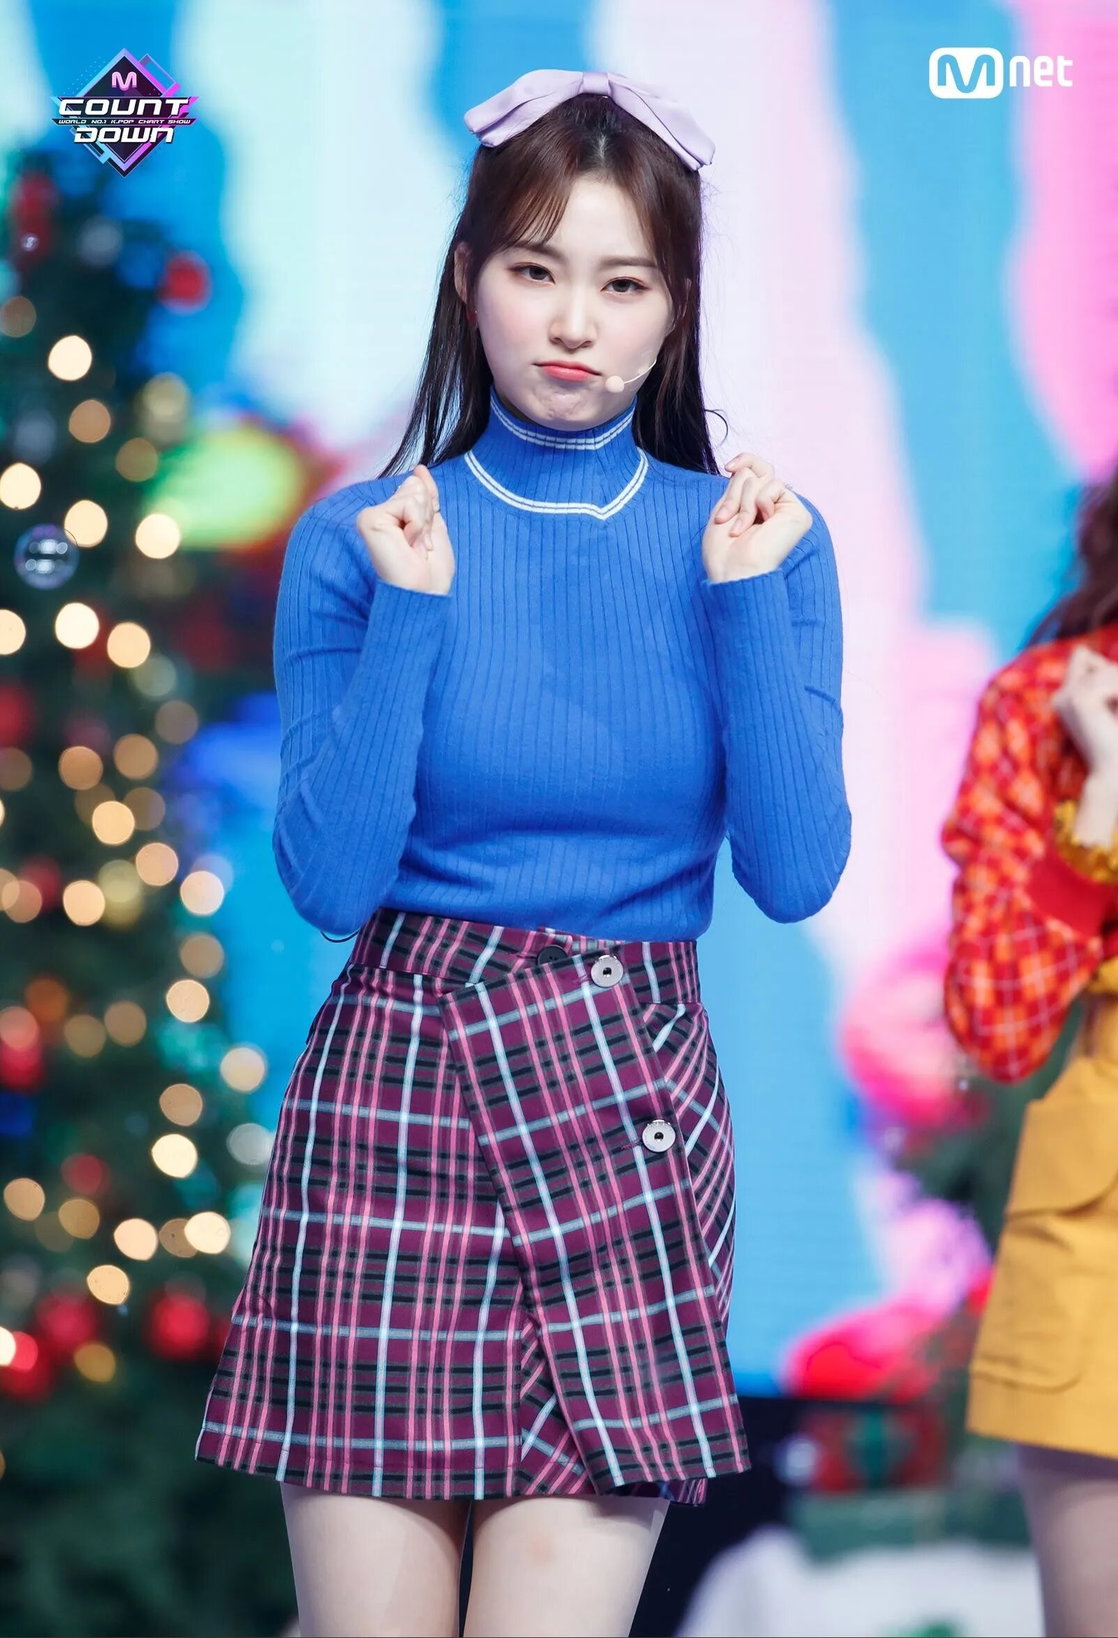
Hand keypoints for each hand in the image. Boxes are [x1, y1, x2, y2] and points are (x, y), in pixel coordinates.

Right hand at [355, 464, 454, 594]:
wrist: (424, 593)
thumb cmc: (430, 571)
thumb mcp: (434, 525)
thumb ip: (426, 496)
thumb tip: (419, 469)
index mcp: (392, 516)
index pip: (417, 488)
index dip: (431, 512)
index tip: (423, 543)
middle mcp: (378, 514)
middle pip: (415, 487)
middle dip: (428, 517)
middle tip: (420, 546)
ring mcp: (371, 516)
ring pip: (413, 494)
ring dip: (424, 524)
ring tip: (414, 548)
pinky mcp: (369, 519)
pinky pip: (408, 504)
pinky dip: (417, 526)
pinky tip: (408, 546)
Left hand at [702, 452, 812, 582]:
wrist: (734, 570)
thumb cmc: (724, 551)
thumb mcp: (726, 508)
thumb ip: (738, 484)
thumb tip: (744, 465)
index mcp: (758, 507)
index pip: (757, 469)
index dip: (745, 460)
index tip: (728, 466)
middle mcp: (774, 507)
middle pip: (755, 472)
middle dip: (734, 494)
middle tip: (726, 519)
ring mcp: (787, 510)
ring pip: (761, 479)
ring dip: (743, 503)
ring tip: (740, 529)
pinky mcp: (797, 513)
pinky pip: (774, 486)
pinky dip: (759, 502)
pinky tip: (761, 524)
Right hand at [1052, 644, 1117, 780]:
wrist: (1113, 772)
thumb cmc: (1117, 741)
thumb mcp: (1112, 704)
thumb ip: (1107, 680)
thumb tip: (1092, 655)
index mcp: (1066, 699)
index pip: (1083, 656)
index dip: (1104, 668)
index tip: (1113, 699)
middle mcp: (1061, 696)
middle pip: (1094, 659)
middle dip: (1115, 679)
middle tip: (1116, 708)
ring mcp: (1068, 697)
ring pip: (1107, 670)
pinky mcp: (1079, 700)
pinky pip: (1112, 680)